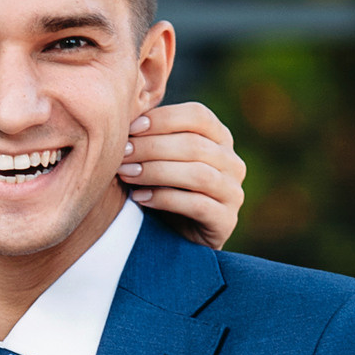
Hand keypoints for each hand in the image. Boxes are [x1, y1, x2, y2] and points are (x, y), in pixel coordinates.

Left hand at [120, 103, 245, 249]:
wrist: (179, 238)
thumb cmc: (165, 189)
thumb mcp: (161, 159)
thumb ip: (153, 137)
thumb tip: (124, 116)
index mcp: (220, 138)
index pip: (198, 115)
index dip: (163, 119)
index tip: (131, 128)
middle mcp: (232, 162)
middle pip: (195, 145)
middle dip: (152, 147)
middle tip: (121, 154)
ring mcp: (233, 192)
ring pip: (198, 174)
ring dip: (156, 171)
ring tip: (127, 174)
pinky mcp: (226, 220)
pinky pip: (198, 205)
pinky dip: (165, 199)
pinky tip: (140, 198)